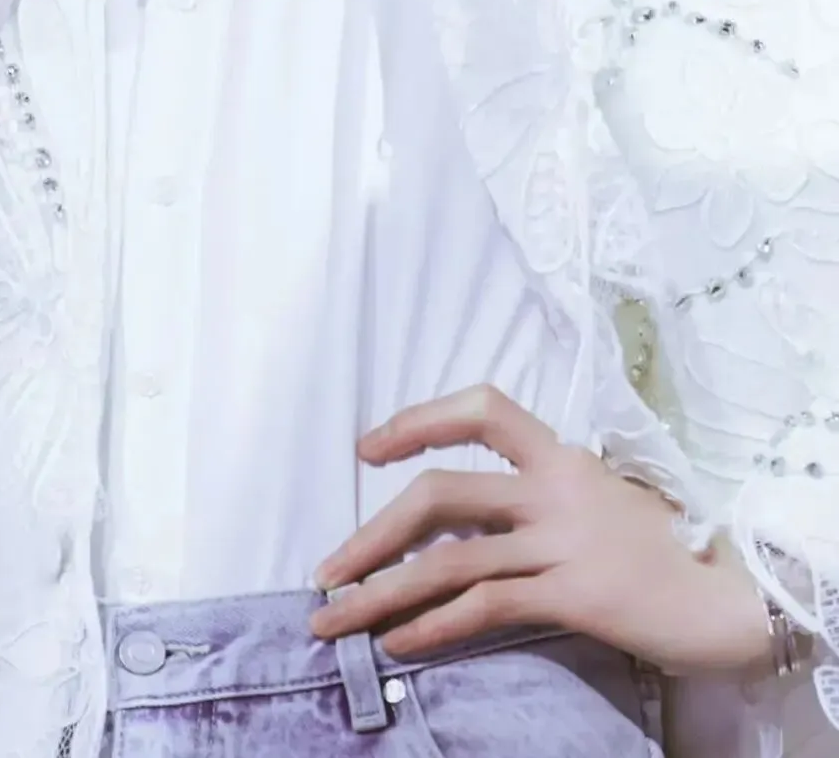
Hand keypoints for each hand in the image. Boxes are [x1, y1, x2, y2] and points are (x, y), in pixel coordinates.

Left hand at [309, 384, 772, 675]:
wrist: (721, 597)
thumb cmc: (658, 547)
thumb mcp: (600, 494)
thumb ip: (541, 490)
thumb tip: (468, 515)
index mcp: (561, 454)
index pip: (482, 408)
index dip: (418, 420)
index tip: (368, 447)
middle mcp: (556, 487)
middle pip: (444, 492)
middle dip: (373, 532)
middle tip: (328, 568)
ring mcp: (563, 541)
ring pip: (450, 559)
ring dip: (381, 590)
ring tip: (335, 617)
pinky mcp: (572, 594)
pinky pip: (485, 606)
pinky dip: (432, 626)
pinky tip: (398, 643)